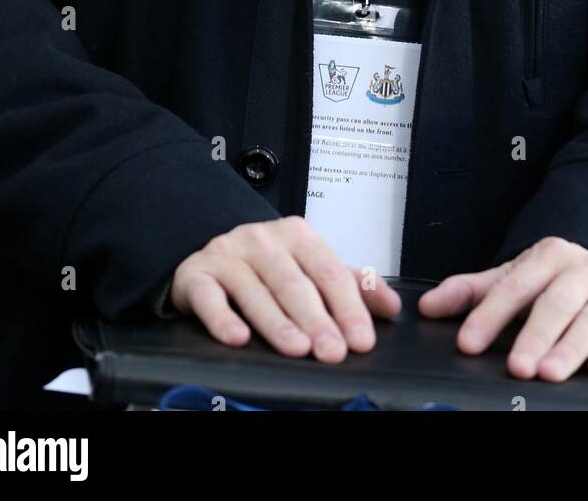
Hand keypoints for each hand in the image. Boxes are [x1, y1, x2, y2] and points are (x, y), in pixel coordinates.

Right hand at [170, 216, 401, 362]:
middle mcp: (262, 240)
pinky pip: (209, 296)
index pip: (328, 271)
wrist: (207, 253)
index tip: (361, 340)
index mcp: (296, 234)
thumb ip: (351, 284)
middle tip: (333, 352)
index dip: (347, 307)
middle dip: (317, 320)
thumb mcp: (310, 266)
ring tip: (298, 350)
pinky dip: (222, 318)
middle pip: (294, 283)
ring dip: (278, 323)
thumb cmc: (266, 265)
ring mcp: (227, 254)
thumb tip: (392, 306)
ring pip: (255, 291)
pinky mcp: (195, 274)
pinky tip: (237, 339)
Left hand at [417, 236, 587, 380]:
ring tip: (550, 373)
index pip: (514, 286)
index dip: (490, 314)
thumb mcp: (516, 279)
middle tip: (516, 367)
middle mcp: (581, 270)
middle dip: (534, 336)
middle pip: (555, 303)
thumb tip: (426, 307)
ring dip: (570, 347)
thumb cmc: (558, 282)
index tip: (469, 342)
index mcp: (547, 256)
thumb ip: (472, 292)